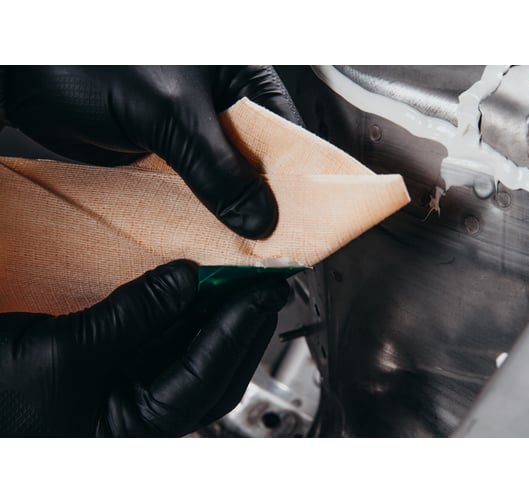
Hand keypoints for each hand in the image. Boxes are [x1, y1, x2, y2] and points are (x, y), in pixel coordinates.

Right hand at [0, 260, 288, 436]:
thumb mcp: (64, 354)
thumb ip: (132, 316)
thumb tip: (185, 281)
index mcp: (135, 428)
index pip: (207, 376)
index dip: (238, 329)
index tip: (262, 292)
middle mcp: (140, 411)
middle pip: (212, 367)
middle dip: (243, 326)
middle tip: (268, 287)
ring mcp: (129, 386)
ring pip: (191, 350)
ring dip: (217, 314)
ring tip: (242, 281)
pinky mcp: (115, 362)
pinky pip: (162, 337)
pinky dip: (183, 311)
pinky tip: (195, 287)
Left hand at [3, 66, 301, 237]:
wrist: (27, 77)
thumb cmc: (92, 60)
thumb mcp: (169, 110)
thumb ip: (216, 166)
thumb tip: (257, 217)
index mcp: (238, 75)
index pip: (286, 132)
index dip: (297, 178)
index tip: (300, 219)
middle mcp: (221, 106)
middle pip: (259, 163)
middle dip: (263, 202)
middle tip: (270, 241)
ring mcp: (194, 133)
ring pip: (228, 181)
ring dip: (231, 212)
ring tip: (240, 246)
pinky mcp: (168, 156)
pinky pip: (196, 191)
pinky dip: (201, 214)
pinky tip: (205, 236)